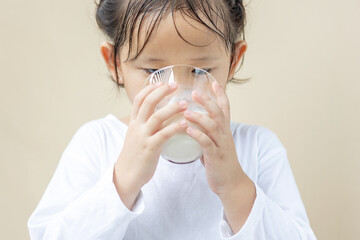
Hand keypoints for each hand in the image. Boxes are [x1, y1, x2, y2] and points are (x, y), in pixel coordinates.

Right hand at [113, 82, 187, 208]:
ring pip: (157, 117)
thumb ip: (144, 125)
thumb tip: (155, 116)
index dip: (150, 89)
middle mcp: (137, 127)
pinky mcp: (150, 148)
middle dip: (162, 92)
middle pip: (148, 103)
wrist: (126, 176)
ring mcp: (143, 137)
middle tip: (176, 85)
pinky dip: (175, 127)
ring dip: (172, 108)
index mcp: (134, 122)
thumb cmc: (135, 156)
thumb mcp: (136, 136)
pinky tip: (185, 124)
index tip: (162, 82)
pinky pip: (163, 135)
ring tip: (185, 104)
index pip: (139, 99)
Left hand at [183, 81, 247, 196]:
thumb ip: (207, 133)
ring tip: (186, 112)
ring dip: (199, 117)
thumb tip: (192, 125)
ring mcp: (221, 145)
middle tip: (194, 93)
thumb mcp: (216, 144)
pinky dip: (197, 135)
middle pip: (218, 112)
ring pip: (212, 126)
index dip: (220, 95)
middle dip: (207, 101)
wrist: (231, 183)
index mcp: (224, 130)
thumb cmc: (220, 162)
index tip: (213, 83)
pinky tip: (187, 130)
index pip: (225, 108)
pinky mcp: (216, 156)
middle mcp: (225, 134)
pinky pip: (207, 143)